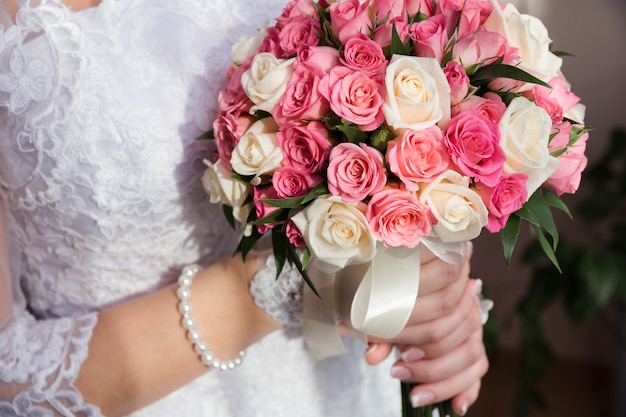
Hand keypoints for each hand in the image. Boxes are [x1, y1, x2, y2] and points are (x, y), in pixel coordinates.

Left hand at [365, 242, 488, 414]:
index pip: (443, 317)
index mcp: (449, 289)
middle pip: (459, 341)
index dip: (421, 339)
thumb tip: (372, 356)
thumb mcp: (385, 311)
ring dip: (442, 381)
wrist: (414, 289)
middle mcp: (467, 308)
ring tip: (414, 394)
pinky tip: (456, 406)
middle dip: (428, 364)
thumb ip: (381, 333)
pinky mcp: (475, 349)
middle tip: (398, 372)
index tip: (400, 353)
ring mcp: (474, 329)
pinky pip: (478, 371)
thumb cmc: (396, 298)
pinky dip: (468, 390)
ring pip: (471, 358)